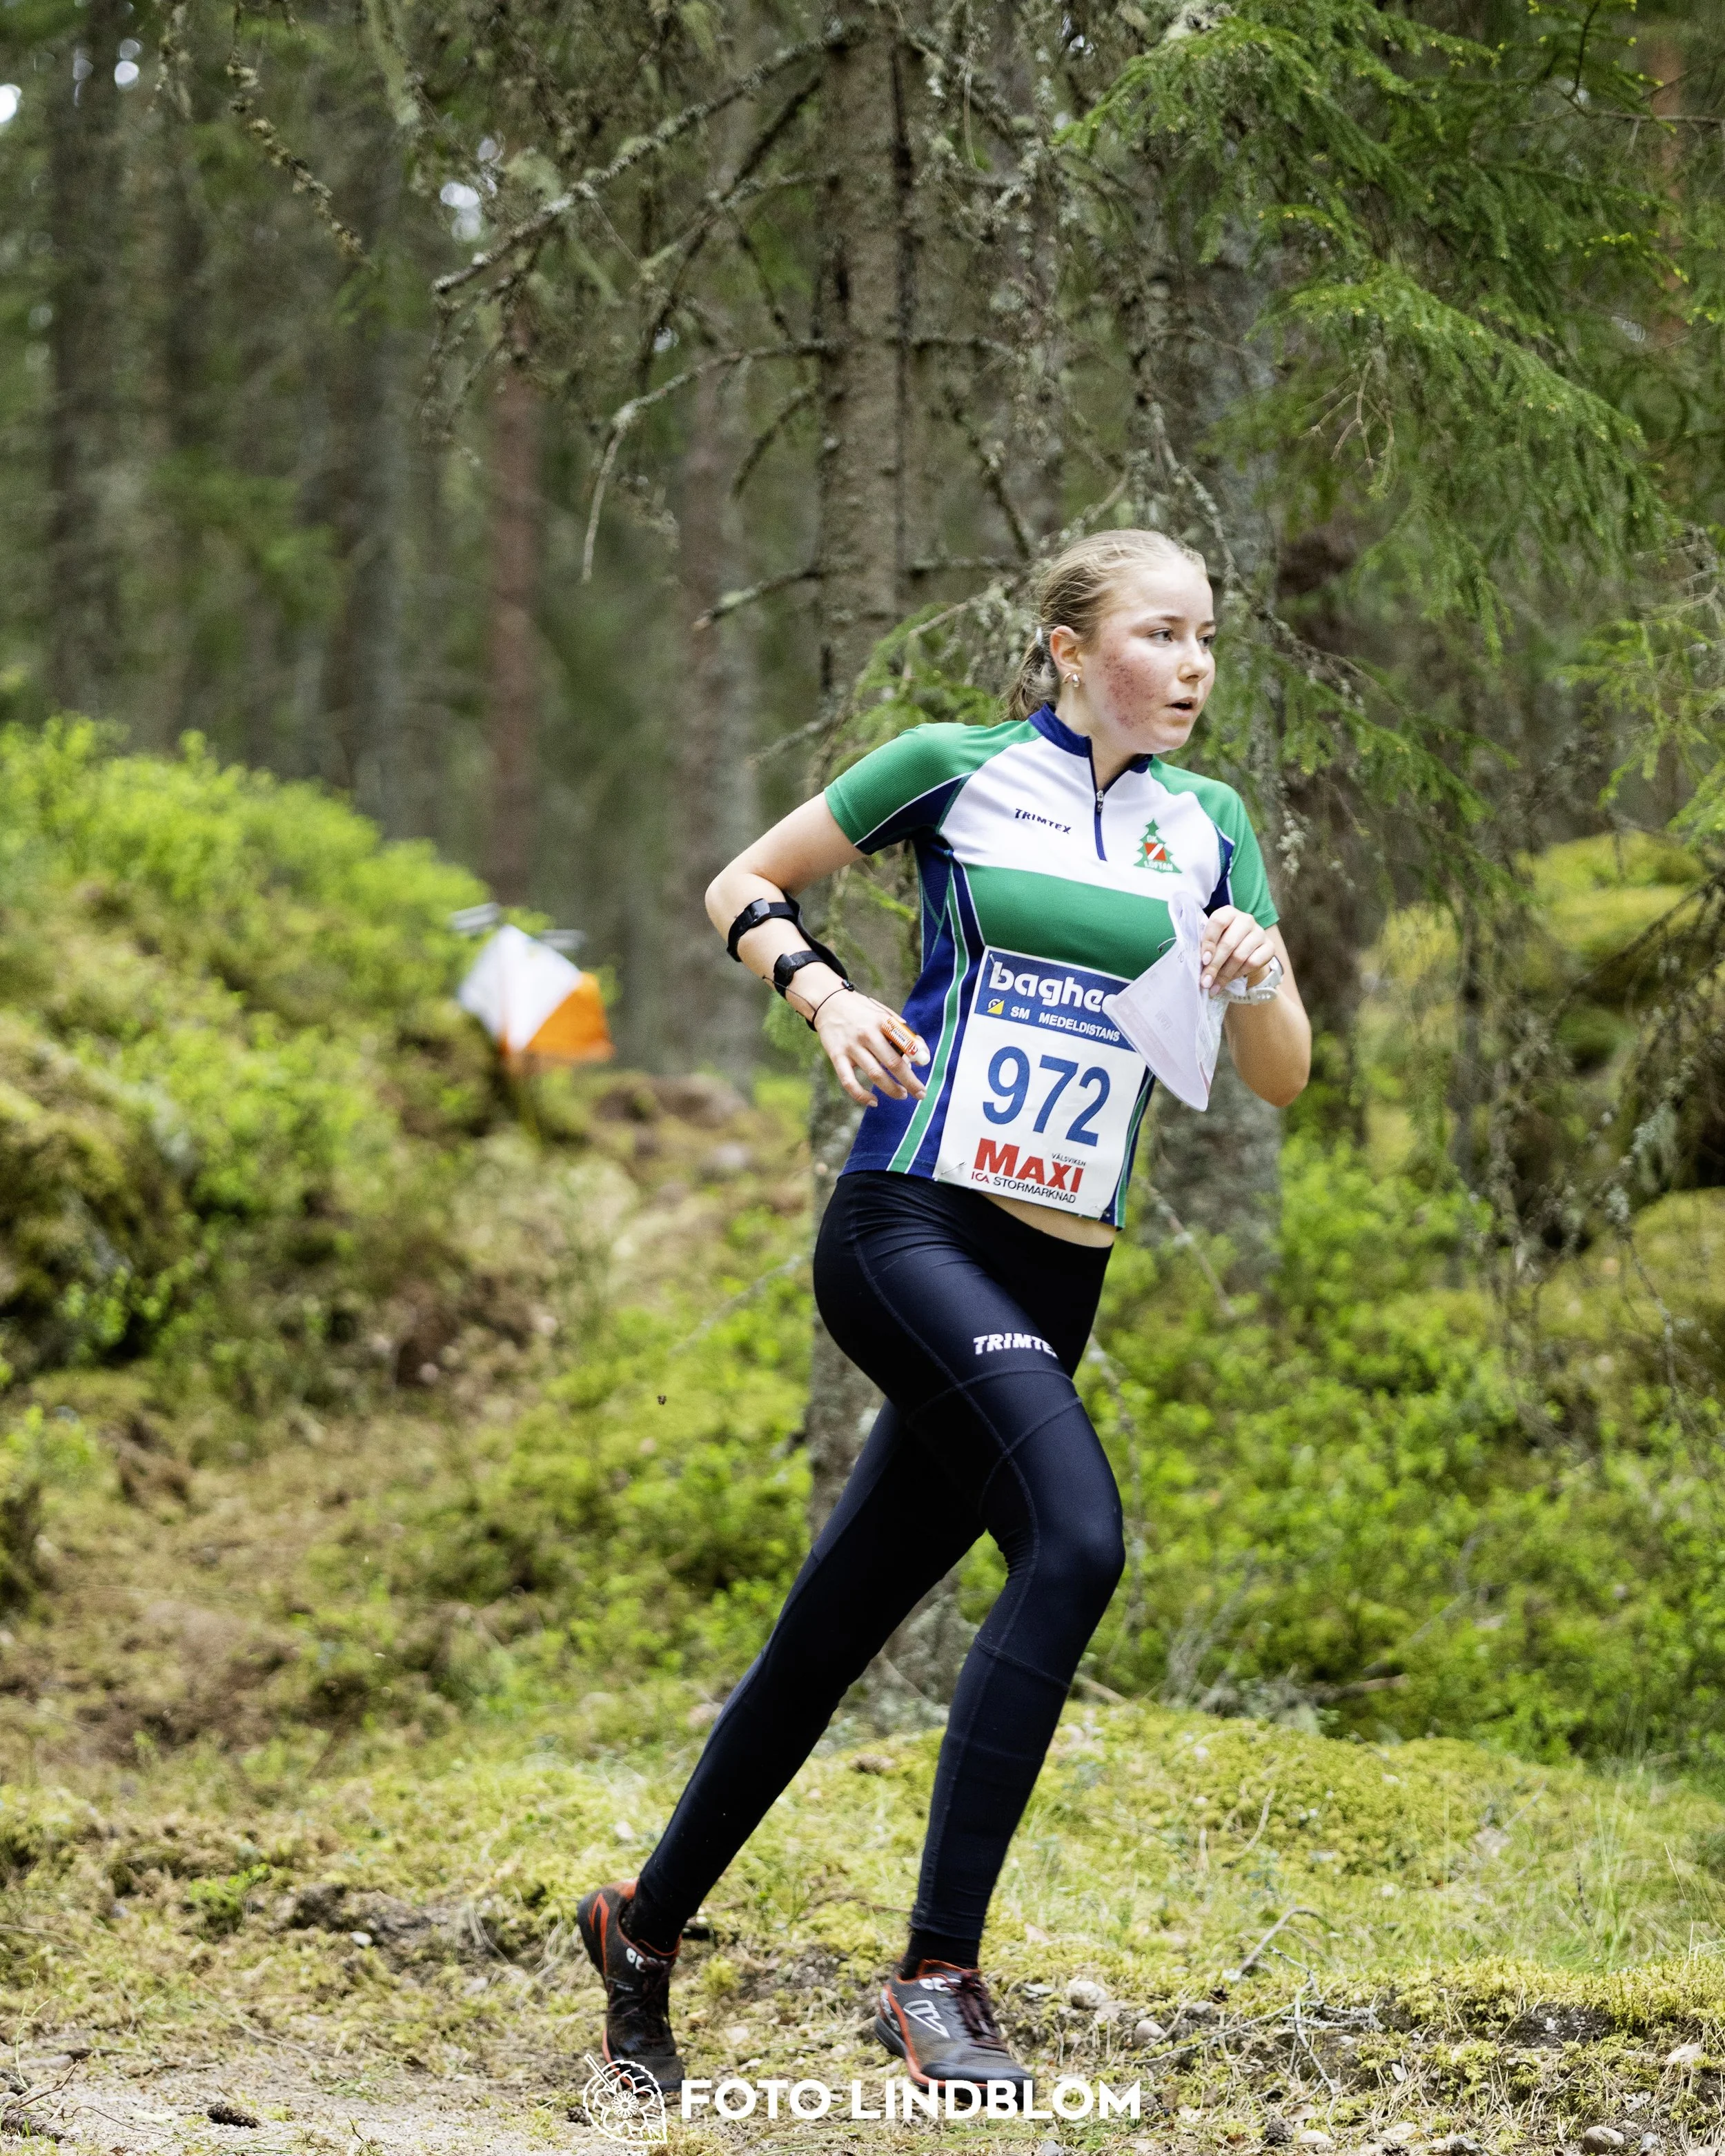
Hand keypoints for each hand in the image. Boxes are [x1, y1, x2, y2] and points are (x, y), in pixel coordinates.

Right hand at [813, 989, 929, 1107]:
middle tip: (921, 1094)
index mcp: (882, 1021)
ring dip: (892, 1089)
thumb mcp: (883, 1013)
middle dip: (910, 1082)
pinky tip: (873, 1101)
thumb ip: (902, 1032)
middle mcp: (867, 1034)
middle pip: (893, 1063)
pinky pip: (849, 1082)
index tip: (924, 1065)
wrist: (828, 1003)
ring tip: (902, 1095)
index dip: (918, 1056)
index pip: (905, 1041)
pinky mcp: (837, 1057)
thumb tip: (921, 1054)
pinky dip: (862, 1096)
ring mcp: (851, 1047)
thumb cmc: (862, 1012)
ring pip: (875, 1075)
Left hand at [1199, 906, 1276, 995]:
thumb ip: (1205, 947)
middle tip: (1205, 981)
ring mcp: (1259, 932)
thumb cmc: (1223, 942)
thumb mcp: (1212, 940)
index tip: (1204, 960)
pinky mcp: (1270, 946)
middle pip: (1228, 943)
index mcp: (1228, 913)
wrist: (1247, 950)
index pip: (1218, 922)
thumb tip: (1198, 966)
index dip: (1209, 942)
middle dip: (1215, 965)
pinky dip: (1238, 974)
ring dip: (1225, 974)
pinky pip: (1252, 963)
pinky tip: (1228, 980)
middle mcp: (1246, 919)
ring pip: (1240, 956)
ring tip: (1214, 986)